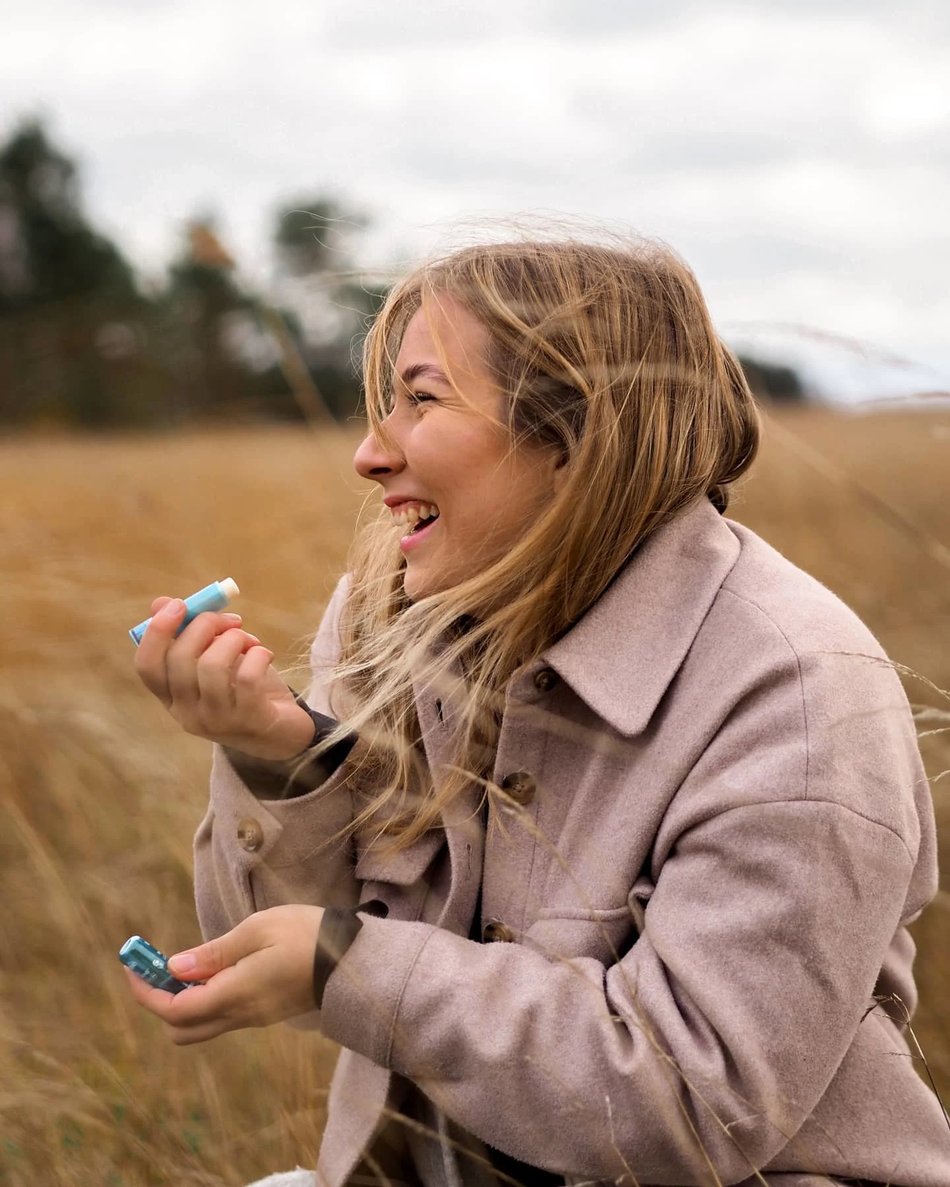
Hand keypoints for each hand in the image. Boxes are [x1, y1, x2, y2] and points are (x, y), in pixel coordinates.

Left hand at [124, 906, 324, 1044]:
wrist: (356, 961)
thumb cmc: (308, 935)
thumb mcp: (259, 929)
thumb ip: (215, 952)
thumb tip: (174, 968)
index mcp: (235, 994)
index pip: (174, 1010)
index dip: (146, 992)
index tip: (132, 965)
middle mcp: (240, 1015)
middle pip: (182, 1029)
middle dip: (160, 1001)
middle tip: (156, 967)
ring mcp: (254, 1018)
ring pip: (201, 1025)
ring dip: (182, 1000)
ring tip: (185, 963)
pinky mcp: (265, 1013)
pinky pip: (222, 1016)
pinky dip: (205, 998)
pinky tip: (213, 969)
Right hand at [133, 597, 315, 759]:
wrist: (282, 732)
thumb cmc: (244, 689)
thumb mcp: (215, 660)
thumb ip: (189, 634)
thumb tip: (161, 603)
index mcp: (171, 698)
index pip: (147, 666)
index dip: (157, 632)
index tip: (178, 604)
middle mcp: (186, 713)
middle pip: (180, 659)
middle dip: (206, 625)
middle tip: (231, 619)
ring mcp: (216, 721)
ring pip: (212, 665)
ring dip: (235, 639)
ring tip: (249, 641)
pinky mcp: (248, 721)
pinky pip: (247, 676)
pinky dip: (258, 654)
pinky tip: (264, 655)